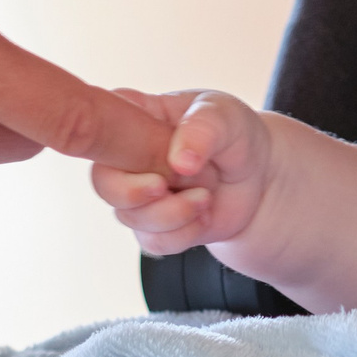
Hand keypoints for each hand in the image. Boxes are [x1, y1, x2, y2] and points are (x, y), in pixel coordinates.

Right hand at [93, 89, 276, 255]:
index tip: (142, 155)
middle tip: (171, 184)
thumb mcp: (226, 117)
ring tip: (206, 196)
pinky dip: (183, 234)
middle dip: (139, 191)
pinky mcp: (152, 226)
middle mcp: (125, 156)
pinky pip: (153, 241)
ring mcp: (135, 193)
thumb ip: (202, 130)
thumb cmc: (235, 135)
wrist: (260, 179)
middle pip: (102, 182)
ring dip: (174, 213)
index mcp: (132, 114)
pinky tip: (203, 215)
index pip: (95, 123)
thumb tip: (179, 161)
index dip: (105, 142)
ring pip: (129, 216)